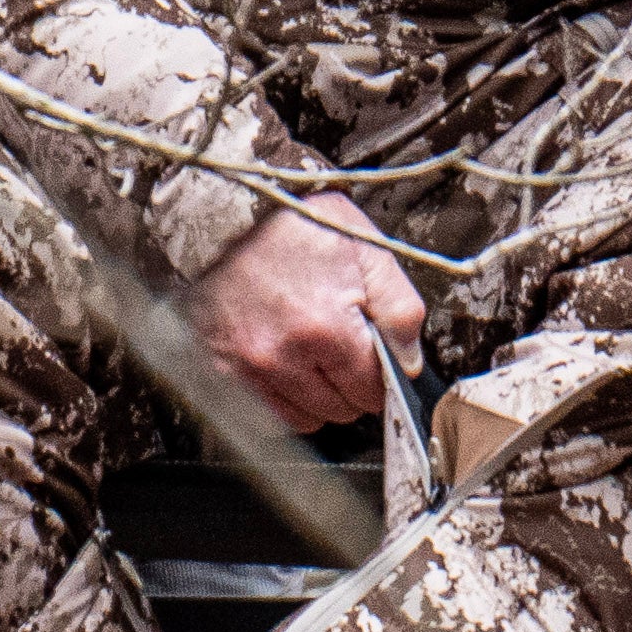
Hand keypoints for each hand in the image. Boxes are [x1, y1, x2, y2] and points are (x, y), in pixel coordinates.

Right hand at [186, 192, 428, 431]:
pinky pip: (269, 413)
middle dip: (351, 385)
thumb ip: (399, 309)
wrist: (229, 212)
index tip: (372, 356)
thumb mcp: (366, 250)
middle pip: (340, 409)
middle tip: (342, 347)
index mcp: (324, 327)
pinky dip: (285, 397)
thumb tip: (409, 363)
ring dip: (319, 396)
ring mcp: (246, 368)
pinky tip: (287, 362)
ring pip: (306, 418)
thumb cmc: (298, 227)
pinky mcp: (222, 371)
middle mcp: (281, 356)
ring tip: (313, 354)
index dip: (379, 374)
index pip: (370, 390)